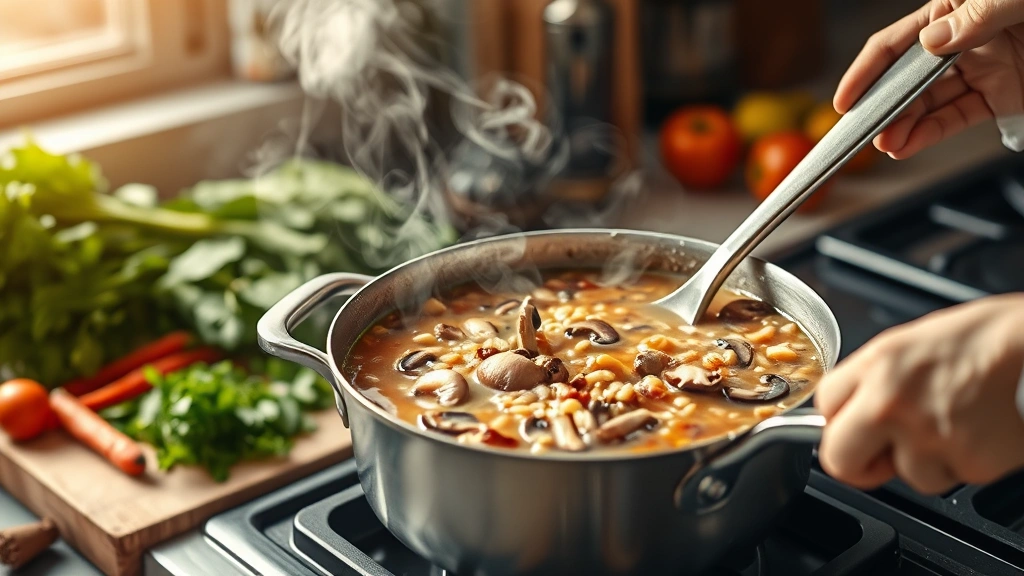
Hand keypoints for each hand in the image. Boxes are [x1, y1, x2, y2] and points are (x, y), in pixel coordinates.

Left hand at [815, 293, 1023, 494]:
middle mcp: (894, 403)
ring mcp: (930, 437)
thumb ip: (864, 382)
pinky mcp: (969, 464)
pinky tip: (971, 430)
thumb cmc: (973, 342)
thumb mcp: (900, 346)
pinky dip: (957, 462)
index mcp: (876, 367)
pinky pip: (945, 477)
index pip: (823, 408)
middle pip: (839, 460)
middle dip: (856, 460)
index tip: (851, 423)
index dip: (838, 419)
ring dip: (920, 459)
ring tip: (946, 422)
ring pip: (902, 474)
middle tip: (878, 451)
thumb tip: (840, 414)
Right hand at [834, 0, 1023, 158]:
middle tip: (867, 131)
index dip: (865, 72)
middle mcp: (962, 41)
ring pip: (930, 103)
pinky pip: (959, 116)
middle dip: (884, 108)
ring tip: (887, 144)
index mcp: (955, 9)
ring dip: (904, 126)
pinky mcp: (1000, 94)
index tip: (845, 100)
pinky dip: (932, 134)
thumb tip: (929, 42)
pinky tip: (909, 145)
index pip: (896, 43)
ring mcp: (980, 69)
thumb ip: (971, 18)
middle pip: (908, 79)